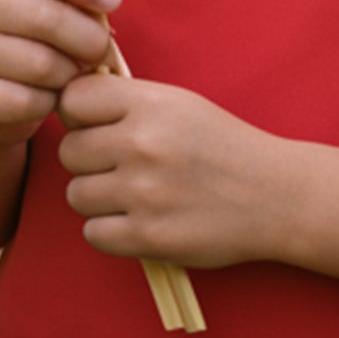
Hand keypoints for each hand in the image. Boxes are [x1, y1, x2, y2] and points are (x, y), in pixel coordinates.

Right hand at [0, 0, 121, 149]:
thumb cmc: (39, 38)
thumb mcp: (58, 3)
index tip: (112, 1)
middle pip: (49, 18)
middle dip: (90, 40)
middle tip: (99, 52)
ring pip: (43, 66)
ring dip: (70, 76)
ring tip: (70, 74)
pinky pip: (29, 102)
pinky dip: (49, 104)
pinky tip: (46, 97)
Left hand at [55, 75, 287, 268]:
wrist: (277, 196)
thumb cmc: (220, 146)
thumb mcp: (177, 103)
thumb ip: (122, 100)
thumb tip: (62, 102)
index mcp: (149, 104)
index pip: (72, 101)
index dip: (78, 116)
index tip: (97, 126)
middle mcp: (143, 144)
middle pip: (69, 151)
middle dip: (89, 161)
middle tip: (121, 166)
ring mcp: (145, 192)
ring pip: (76, 194)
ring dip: (98, 199)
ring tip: (133, 196)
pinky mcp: (150, 236)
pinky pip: (94, 233)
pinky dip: (110, 232)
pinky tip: (138, 221)